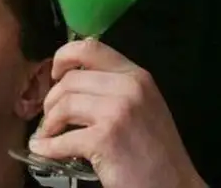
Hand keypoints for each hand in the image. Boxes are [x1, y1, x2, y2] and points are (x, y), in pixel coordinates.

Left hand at [28, 40, 204, 187]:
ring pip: (64, 104)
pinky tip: (44, 148)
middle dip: (53, 98)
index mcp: (136, 75)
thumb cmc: (157, 150)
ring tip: (50, 132)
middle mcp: (128, 88)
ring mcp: (117, 112)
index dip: (64, 56)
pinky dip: (48, 145)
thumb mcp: (144, 103)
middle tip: (52, 115)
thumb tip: (72, 77)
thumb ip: (115, 85)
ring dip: (50, 121)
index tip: (56, 72)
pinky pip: (63, 138)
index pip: (90, 48)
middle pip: (71, 79)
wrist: (176, 187)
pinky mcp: (105, 139)